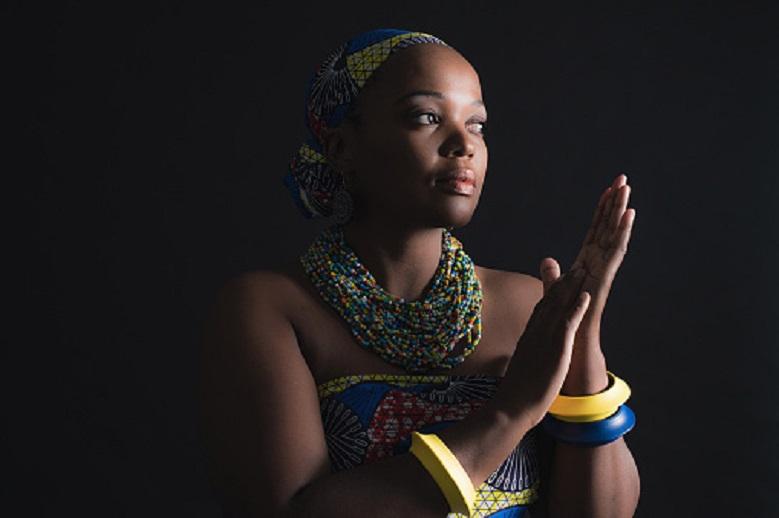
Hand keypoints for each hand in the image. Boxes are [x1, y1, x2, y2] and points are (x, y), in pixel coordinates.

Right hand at [494, 266, 591, 427]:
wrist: (511, 407)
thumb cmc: (513, 395)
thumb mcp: (518, 371)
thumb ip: (522, 361)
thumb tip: (518, 363)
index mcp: (527, 339)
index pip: (540, 311)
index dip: (550, 295)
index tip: (558, 282)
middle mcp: (534, 334)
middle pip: (549, 302)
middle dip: (563, 284)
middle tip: (574, 269)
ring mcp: (544, 340)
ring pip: (559, 307)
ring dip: (572, 288)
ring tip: (582, 273)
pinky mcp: (556, 349)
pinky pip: (568, 323)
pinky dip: (578, 308)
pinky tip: (586, 296)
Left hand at [549, 174, 635, 339]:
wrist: (572, 337)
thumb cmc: (566, 317)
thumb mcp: (555, 289)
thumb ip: (552, 274)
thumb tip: (547, 259)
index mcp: (587, 260)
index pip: (596, 229)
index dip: (601, 209)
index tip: (607, 189)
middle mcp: (598, 260)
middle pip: (608, 225)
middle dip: (615, 202)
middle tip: (622, 179)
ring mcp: (604, 266)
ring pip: (614, 232)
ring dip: (621, 210)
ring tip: (627, 189)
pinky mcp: (606, 275)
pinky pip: (616, 249)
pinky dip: (623, 231)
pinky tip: (629, 214)